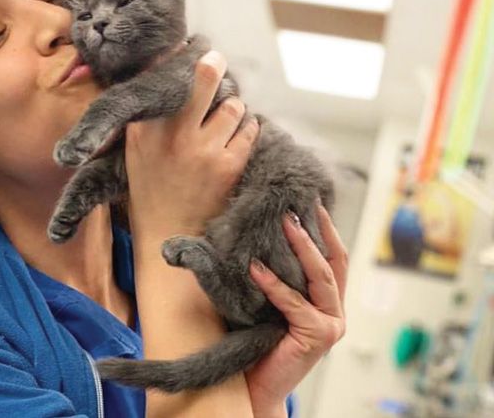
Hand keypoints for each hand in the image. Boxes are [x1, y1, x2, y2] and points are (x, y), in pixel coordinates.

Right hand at [124, 50, 258, 250]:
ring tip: (223, 119)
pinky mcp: (228, 166)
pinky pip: (249, 130)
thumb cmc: (150, 189)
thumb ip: (146, 118)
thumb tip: (160, 74)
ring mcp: (203, 150)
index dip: (177, 56)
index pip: (162, 77)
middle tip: (214, 59)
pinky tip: (235, 137)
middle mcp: (173, 134)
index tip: (186, 47)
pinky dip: (246, 130)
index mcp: (144, 128)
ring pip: (233, 105)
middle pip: (205, 78)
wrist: (167, 234)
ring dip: (231, 108)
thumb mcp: (136, 151)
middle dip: (213, 65)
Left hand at [246, 205, 347, 417]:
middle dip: (314, 231)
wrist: (252, 385)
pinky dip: (274, 284)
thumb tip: (257, 235)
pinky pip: (295, 303)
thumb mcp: (268, 301)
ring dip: (300, 247)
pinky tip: (255, 268)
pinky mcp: (317, 336)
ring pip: (319, 277)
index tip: (311, 202)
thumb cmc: (256, 341)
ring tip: (282, 225)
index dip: (325, 229)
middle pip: (332, 262)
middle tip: (294, 207)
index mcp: (326, 302)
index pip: (333, 258)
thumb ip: (274, 275)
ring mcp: (330, 325)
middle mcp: (334, 312)